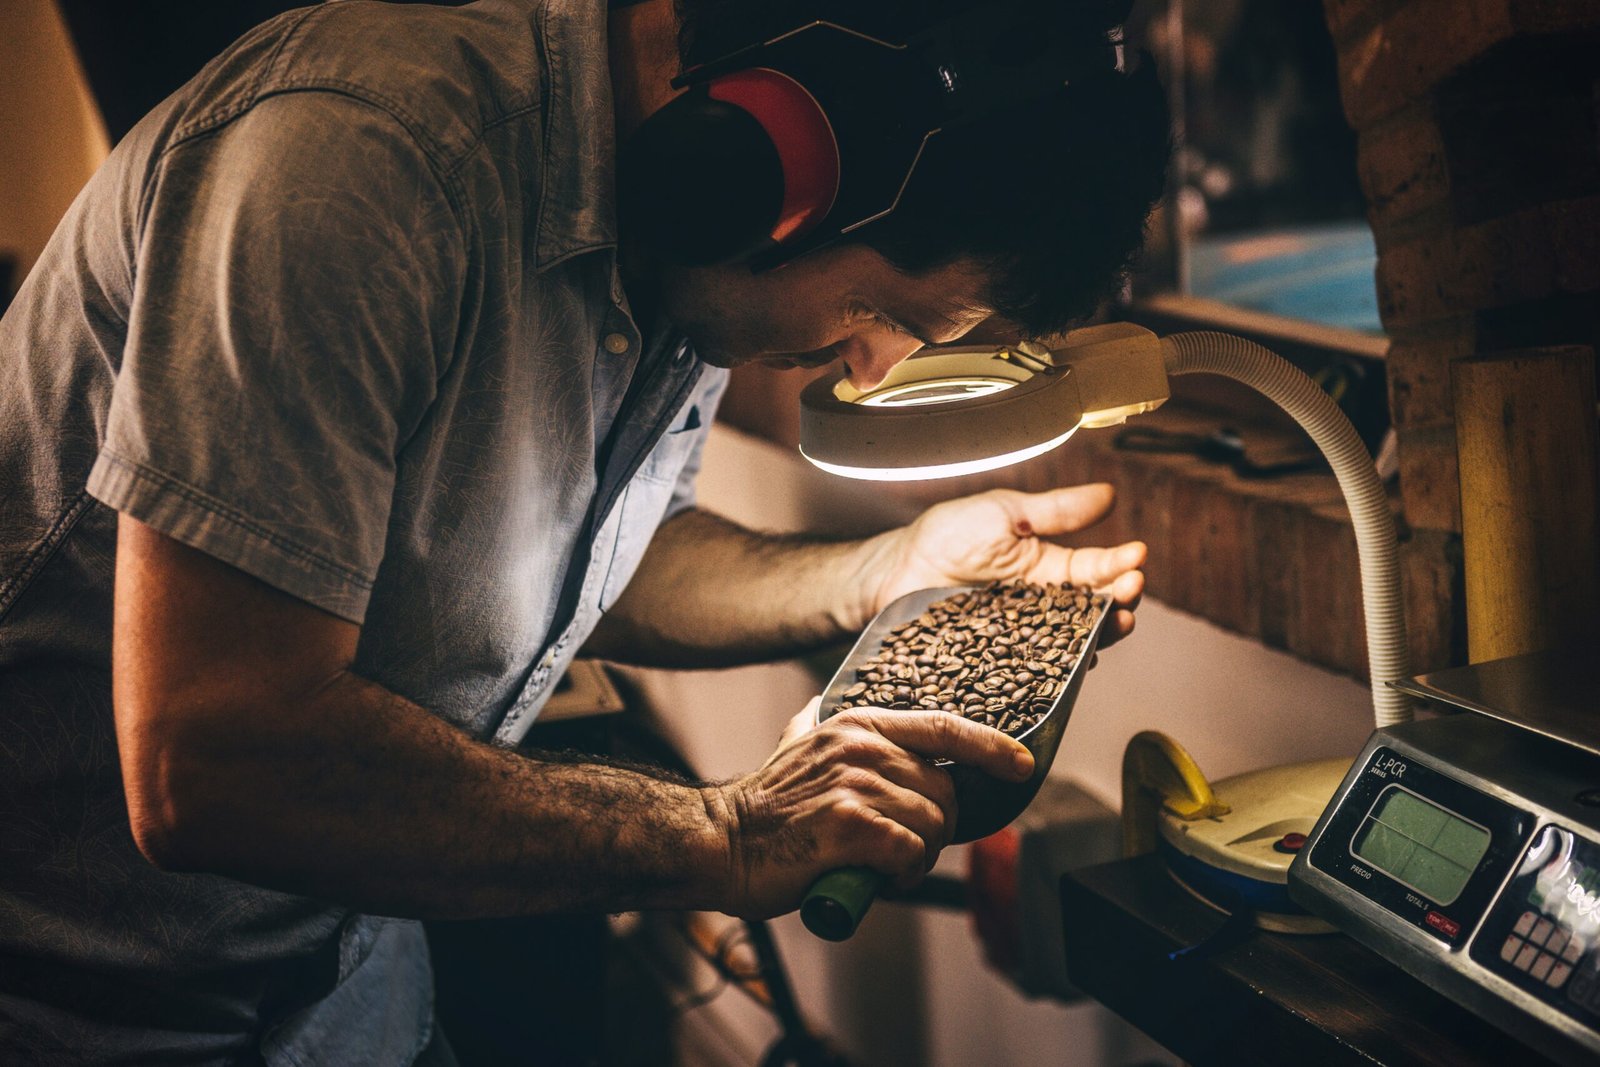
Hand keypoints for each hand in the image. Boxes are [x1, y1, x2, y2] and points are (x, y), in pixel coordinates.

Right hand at [709, 698, 1032, 918]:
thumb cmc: (765, 808)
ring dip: (920, 855)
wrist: (721, 842)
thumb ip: (823, 729)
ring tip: (886, 864)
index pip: (944, 726)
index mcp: (858, 725)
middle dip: (938, 826)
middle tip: (905, 848)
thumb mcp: (797, 746)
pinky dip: (904, 872)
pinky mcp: (851, 825)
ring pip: (932, 824)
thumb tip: (831, 714)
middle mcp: (862, 747)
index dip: (991, 746)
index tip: (1021, 764)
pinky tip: (877, 874)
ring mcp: (856, 784)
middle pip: (945, 788)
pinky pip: (911, 851)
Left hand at [866, 483, 1144, 647]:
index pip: (1096, 569)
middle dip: (1120, 601)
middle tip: (1130, 591)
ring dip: (1102, 636)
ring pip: (1074, 645)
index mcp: (1050, 570)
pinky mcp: (1001, 664)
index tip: (1137, 555)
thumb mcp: (1005, 513)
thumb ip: (1056, 511)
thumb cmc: (946, 537)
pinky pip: (1036, 672)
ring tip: (1117, 623)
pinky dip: (1060, 669)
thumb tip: (1110, 494)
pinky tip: (1077, 663)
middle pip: (1094, 612)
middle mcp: (1044, 608)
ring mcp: (1025, 640)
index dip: (1120, 564)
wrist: (895, 571)